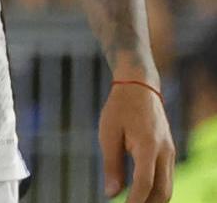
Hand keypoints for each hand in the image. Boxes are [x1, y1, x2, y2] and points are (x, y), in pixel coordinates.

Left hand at [101, 81, 172, 201]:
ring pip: (167, 187)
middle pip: (163, 191)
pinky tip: (140, 194)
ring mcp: (169, 152)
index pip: (144, 183)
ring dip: (153, 200)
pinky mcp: (168, 152)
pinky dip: (156, 190)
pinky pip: (166, 178)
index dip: (135, 202)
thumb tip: (110, 194)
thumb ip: (111, 165)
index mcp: (147, 146)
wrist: (139, 87)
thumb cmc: (119, 108)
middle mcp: (164, 152)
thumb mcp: (108, 134)